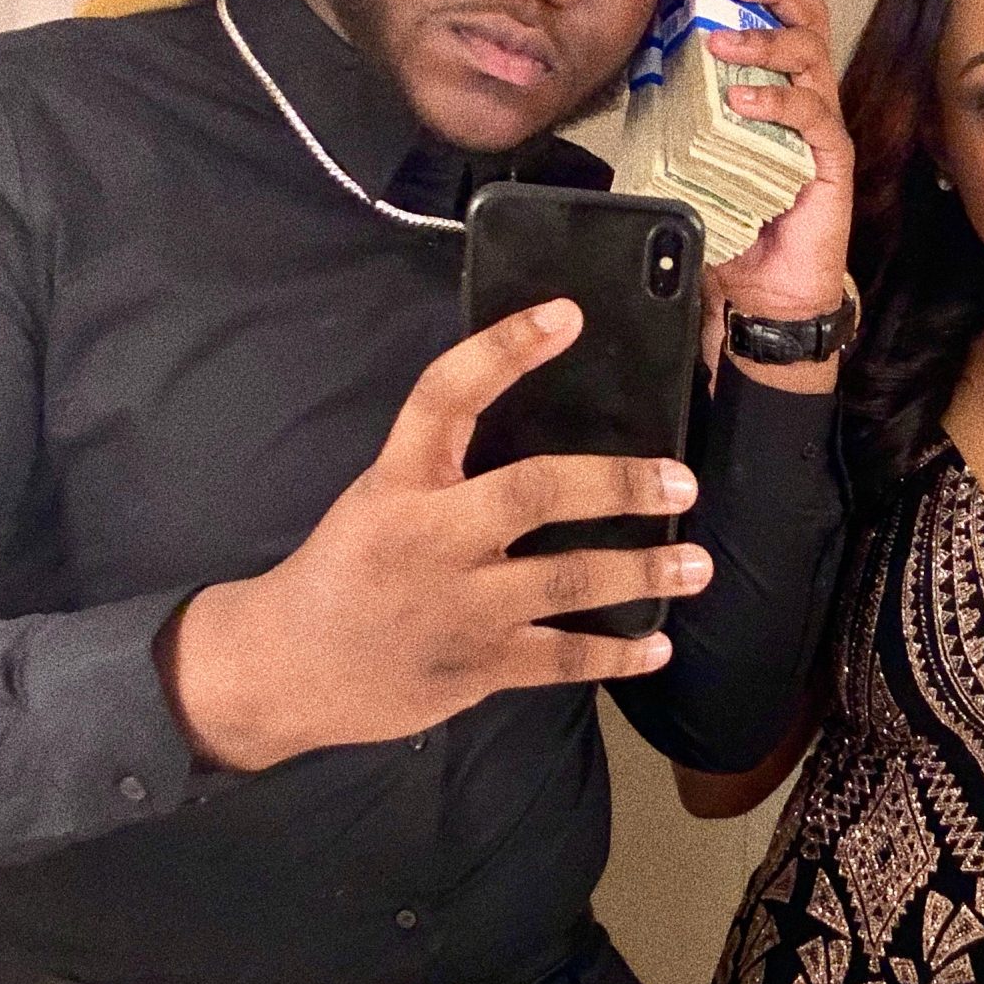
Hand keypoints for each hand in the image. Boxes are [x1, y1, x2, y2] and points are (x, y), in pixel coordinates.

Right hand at [158, 301, 712, 771]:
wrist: (287, 669)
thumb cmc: (344, 573)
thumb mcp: (378, 499)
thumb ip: (447, 469)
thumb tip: (543, 432)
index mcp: (400, 481)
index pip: (449, 393)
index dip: (506, 348)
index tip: (567, 314)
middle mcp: (432, 536)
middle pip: (536, 492)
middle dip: (618, 485)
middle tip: (681, 482)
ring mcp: (459, 606)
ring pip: (568, 580)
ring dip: (642, 572)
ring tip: (696, 564)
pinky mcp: (478, 666)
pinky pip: (563, 658)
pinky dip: (617, 654)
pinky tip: (657, 645)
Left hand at [700, 0, 853, 327]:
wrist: (766, 292)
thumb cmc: (737, 226)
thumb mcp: (698, 161)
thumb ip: (683, 121)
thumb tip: (640, 83)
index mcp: (780, 92)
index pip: (787, 19)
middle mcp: (808, 100)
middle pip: (808, 21)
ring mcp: (821, 129)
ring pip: (811, 58)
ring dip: (765, 41)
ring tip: (725, 40)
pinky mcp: (829, 162)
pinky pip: (812, 116)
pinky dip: (777, 101)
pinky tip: (744, 100)